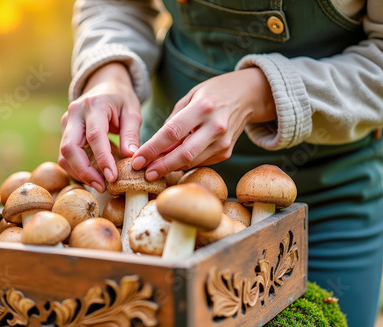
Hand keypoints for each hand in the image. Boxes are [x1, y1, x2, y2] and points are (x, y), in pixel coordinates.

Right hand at [59, 62, 141, 191]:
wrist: (104, 84)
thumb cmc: (121, 98)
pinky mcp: (64, 131)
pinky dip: (77, 168)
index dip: (102, 159)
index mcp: (94, 105)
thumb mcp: (132, 111)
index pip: (95, 136)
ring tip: (99, 184)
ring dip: (79, 173)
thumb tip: (131, 158)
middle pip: (69, 148)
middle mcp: (75, 113)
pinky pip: (65, 154)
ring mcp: (66, 122)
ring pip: (63, 154)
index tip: (112, 177)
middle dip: (84, 172)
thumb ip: (131, 134)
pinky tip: (92, 176)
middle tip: (102, 186)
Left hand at [131, 67, 275, 179]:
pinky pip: (200, 162)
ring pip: (192, 162)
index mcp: (202, 107)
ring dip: (170, 168)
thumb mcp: (190, 97)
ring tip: (153, 170)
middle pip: (183, 154)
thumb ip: (173, 121)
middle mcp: (215, 126)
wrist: (247, 95)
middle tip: (144, 173)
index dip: (152, 148)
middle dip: (161, 166)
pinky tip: (172, 163)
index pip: (172, 132)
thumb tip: (155, 147)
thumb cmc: (212, 94)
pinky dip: (184, 164)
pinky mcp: (227, 151)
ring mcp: (223, 141)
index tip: (137, 160)